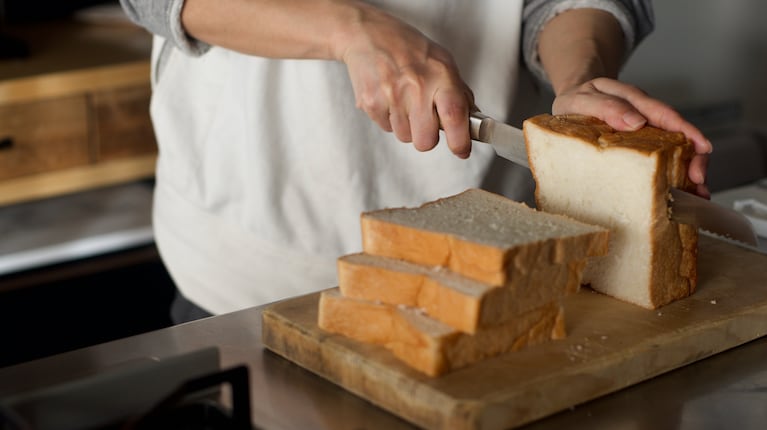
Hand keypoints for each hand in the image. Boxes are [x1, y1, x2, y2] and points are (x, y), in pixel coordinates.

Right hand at [335, 5, 473, 157]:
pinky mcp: (370, 102)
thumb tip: (473, 121)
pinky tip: (388, 97)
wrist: (368, 35)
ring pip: (405, 137)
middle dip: (427, 136)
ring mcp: (391, 95)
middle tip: (425, 120)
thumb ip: (459, 92)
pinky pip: (386, 128)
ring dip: (407, 125)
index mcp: (440, 75)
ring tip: (403, 100)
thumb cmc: (408, 48)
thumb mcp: (442, 62)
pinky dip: (389, 118)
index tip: (462, 150)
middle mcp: (416, 86)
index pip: (454, 115)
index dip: (460, 140)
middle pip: (425, 141)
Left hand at [552, 77, 711, 197]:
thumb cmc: (574, 104)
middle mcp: (644, 115)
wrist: (568, 105)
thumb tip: (636, 122)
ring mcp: (645, 132)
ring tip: (698, 193)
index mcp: (632, 100)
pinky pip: (660, 159)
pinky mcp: (640, 147)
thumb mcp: (580, 101)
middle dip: (694, 156)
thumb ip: (606, 107)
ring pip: (674, 149)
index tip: (702, 148)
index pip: (664, 114)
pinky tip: (681, 193)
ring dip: (688, 171)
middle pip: (677, 134)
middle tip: (699, 179)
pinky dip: (672, 176)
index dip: (686, 131)